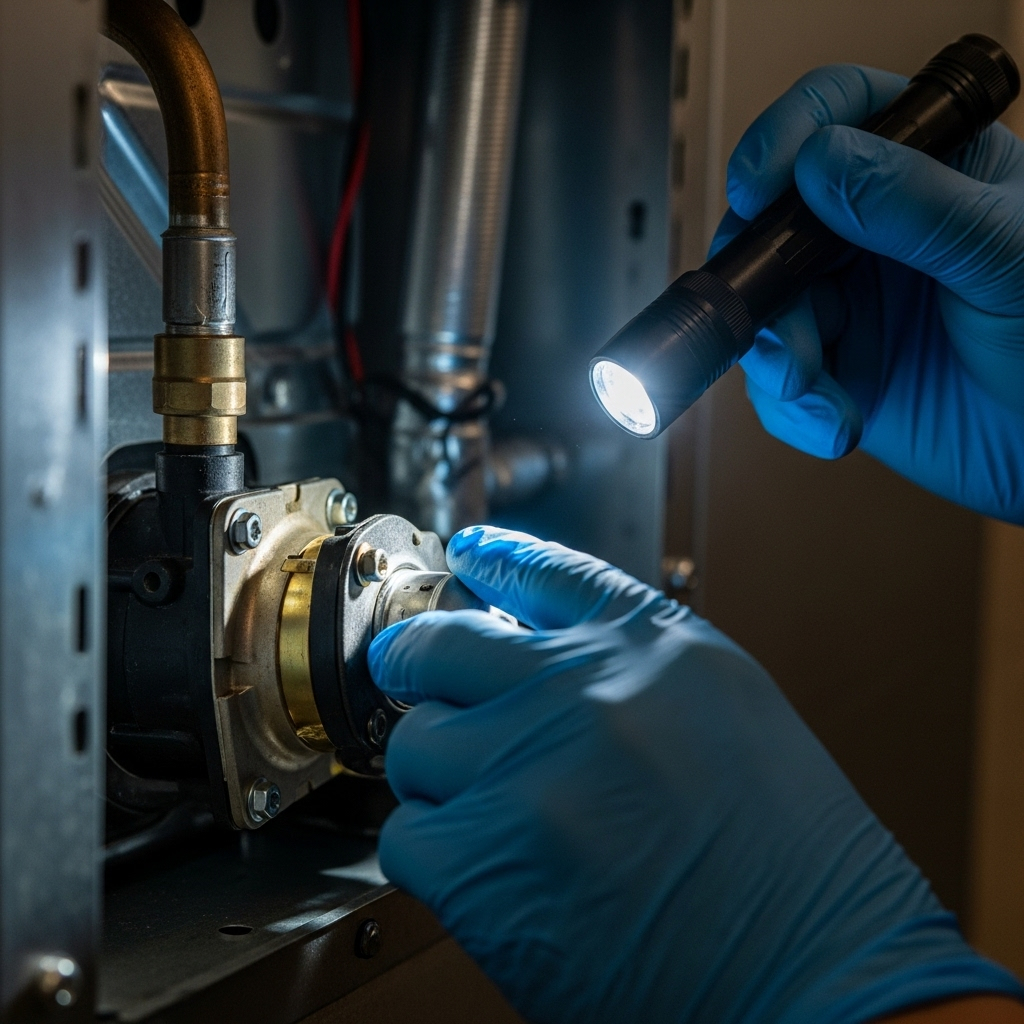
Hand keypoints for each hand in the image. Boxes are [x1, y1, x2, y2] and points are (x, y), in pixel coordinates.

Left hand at [369, 526, 1020, 1022]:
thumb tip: (542, 650)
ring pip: (416, 743)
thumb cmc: (797, 864)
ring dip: (437, 774)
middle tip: (409, 674)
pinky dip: (434, 852)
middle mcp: (581, 692)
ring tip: (483, 808)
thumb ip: (636, 667)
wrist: (821, 979)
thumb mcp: (732, 713)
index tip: (469, 557)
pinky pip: (408, 834)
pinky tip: (484, 867)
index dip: (494, 559)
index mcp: (651, 649)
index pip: (542, 573)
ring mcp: (525, 769)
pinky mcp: (483, 861)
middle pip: (441, 644)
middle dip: (418, 662)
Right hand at [717, 64, 1023, 522]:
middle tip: (783, 324)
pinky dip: (791, 409)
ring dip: (775, 356)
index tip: (757, 188)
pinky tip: (836, 420)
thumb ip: (919, 207)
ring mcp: (850, 304)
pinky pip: (775, 383)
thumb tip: (821, 160)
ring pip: (762, 310)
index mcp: (928, 170)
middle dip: (760, 282)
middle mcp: (875, 233)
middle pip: (772, 224)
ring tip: (812, 388)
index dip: (783, 139)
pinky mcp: (833, 371)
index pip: (838, 115)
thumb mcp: (1006, 258)